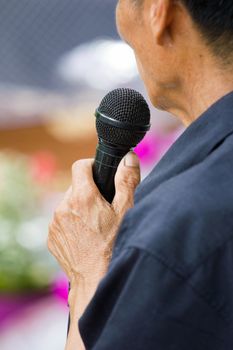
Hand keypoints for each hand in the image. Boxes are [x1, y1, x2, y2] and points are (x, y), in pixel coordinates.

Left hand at [47, 151, 139, 286]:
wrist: (95, 280)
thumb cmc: (114, 246)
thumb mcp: (126, 211)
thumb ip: (127, 181)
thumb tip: (128, 158)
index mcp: (82, 197)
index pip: (80, 165)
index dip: (92, 166)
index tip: (100, 176)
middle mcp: (63, 207)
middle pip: (76, 186)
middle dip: (89, 191)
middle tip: (103, 207)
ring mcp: (55, 223)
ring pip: (68, 204)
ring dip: (79, 208)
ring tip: (95, 225)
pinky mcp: (51, 237)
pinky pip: (61, 220)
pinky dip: (71, 222)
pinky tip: (85, 236)